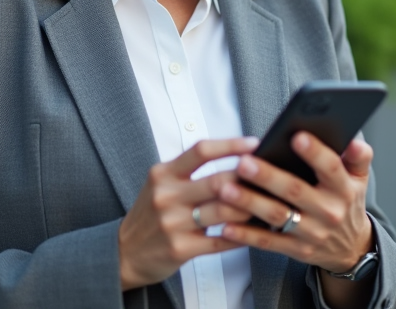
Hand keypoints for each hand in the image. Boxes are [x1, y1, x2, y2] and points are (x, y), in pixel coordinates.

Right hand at [118, 137, 256, 289]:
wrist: (125, 252)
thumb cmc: (151, 214)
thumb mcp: (161, 184)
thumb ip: (190, 171)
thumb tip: (234, 158)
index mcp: (163, 174)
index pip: (200, 151)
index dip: (230, 145)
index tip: (254, 144)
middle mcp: (166, 196)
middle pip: (217, 181)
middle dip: (248, 179)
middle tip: (271, 177)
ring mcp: (173, 223)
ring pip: (223, 212)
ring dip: (250, 208)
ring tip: (268, 203)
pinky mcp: (180, 249)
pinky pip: (220, 241)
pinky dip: (242, 235)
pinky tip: (256, 231)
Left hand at [216, 133, 374, 273]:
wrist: (351, 248)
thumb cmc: (347, 202)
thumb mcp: (359, 180)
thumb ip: (358, 157)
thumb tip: (355, 141)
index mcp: (343, 189)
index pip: (331, 168)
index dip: (315, 153)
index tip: (296, 137)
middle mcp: (328, 211)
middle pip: (296, 191)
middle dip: (268, 177)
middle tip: (244, 162)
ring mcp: (311, 233)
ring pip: (278, 217)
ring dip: (250, 203)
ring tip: (227, 189)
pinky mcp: (296, 250)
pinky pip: (268, 243)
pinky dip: (247, 236)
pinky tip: (227, 226)